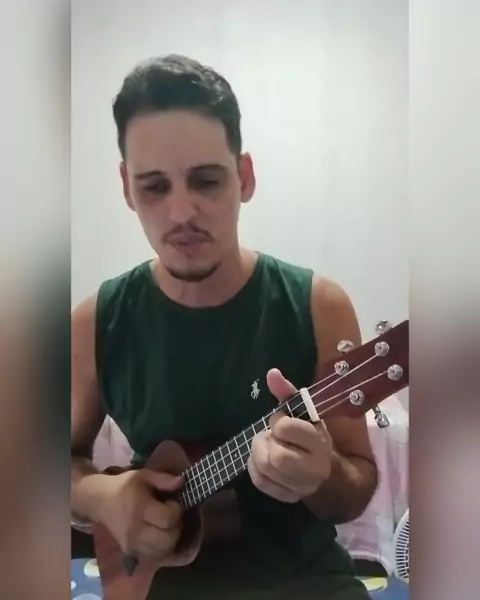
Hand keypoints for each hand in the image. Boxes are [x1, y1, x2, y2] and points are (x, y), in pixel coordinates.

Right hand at [95, 469, 183, 560]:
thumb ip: (163, 479)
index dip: (176, 511)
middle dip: (176, 528)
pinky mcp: (129, 552)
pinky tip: (158, 536)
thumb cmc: (125, 486)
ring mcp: (131, 544)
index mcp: (140, 509)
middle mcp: (135, 530)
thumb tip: (181, 482)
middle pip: (167, 540)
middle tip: (171, 518)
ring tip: (165, 527)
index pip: (168, 520)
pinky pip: (153, 557)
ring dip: (170, 540)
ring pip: (161, 552)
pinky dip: (160, 549)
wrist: (100, 501)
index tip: (172, 503)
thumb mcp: (143, 475)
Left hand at [247, 368, 332, 502]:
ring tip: (266, 445)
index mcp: (320, 441)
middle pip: (275, 456)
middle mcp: (315, 467)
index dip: (279, 422)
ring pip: (266, 469)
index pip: (286, 429)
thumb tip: (271, 373)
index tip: (283, 420)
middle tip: (270, 435)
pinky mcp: (289, 497)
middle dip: (266, 441)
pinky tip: (261, 460)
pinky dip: (254, 468)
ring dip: (258, 453)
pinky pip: (261, 482)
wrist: (325, 468)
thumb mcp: (303, 411)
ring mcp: (303, 486)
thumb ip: (287, 392)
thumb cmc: (309, 433)